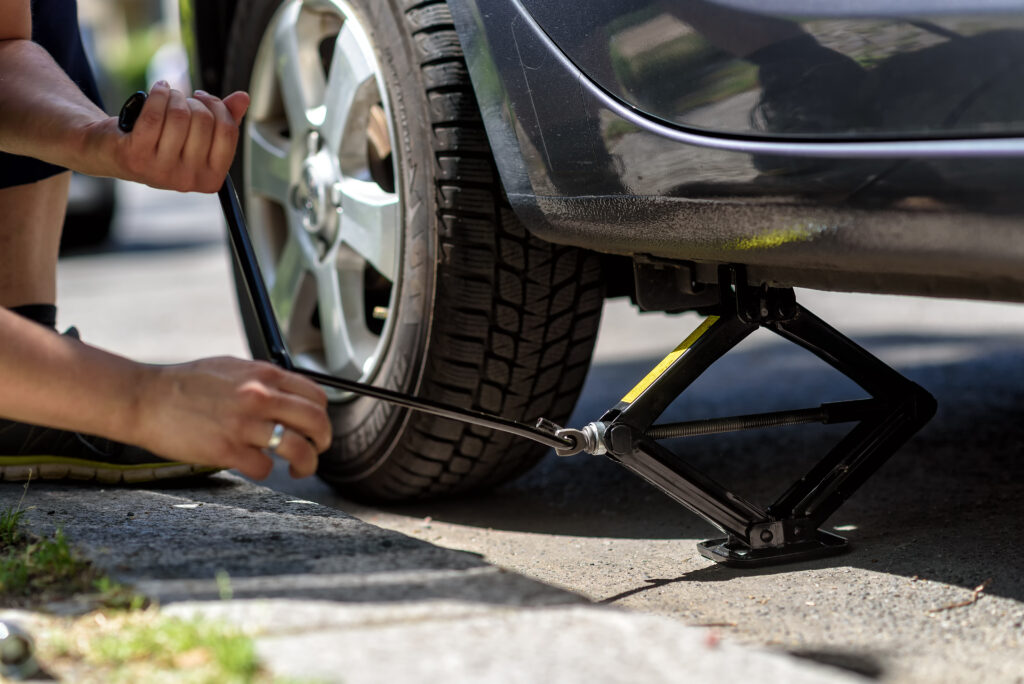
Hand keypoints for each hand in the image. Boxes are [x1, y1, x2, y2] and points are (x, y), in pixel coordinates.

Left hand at [88, 82, 249, 191]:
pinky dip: (157, 94)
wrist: (113, 153)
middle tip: (181, 101)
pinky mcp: (137, 157)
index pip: (228, 131)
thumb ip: (225, 120)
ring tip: (167, 97)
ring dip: (173, 96)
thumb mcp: (197, 136)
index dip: (218, 106)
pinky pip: (155, 115)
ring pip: (180, 115)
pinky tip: (157, 90)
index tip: (204, 98)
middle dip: (193, 101)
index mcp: (211, 179)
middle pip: (204, 120)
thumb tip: (244, 98)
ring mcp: (162, 171)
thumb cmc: (161, 142)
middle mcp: (189, 180)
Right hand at [133, 357, 332, 478]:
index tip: (316, 427)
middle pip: (317, 422)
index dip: (321, 415)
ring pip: (299, 449)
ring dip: (307, 464)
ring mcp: (245, 424)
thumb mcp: (233, 367)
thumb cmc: (185, 384)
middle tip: (317, 449)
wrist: (145, 398)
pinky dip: (265, 472)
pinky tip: (254, 466)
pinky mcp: (228, 449)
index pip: (316, 396)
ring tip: (299, 468)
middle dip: (323, 441)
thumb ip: (264, 381)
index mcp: (264, 375)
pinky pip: (265, 469)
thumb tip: (289, 395)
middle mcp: (260, 397)